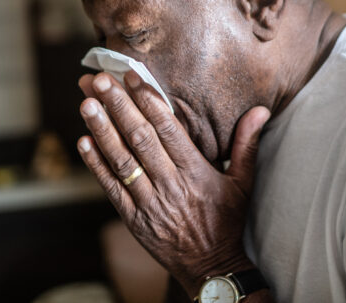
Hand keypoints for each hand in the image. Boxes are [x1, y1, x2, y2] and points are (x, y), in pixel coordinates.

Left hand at [77, 70, 270, 296]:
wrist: (211, 268)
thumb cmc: (226, 220)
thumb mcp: (243, 182)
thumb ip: (247, 143)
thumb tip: (261, 110)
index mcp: (196, 172)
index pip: (169, 129)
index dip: (149, 101)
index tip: (132, 77)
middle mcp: (170, 184)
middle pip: (140, 139)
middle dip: (118, 106)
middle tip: (99, 80)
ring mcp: (149, 202)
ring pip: (122, 161)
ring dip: (102, 130)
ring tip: (86, 104)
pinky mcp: (133, 218)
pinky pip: (111, 188)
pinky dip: (96, 165)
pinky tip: (84, 141)